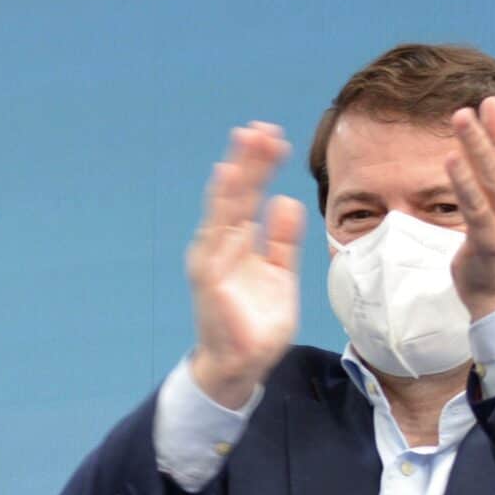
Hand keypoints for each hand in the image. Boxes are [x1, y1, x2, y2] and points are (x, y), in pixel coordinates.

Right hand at [185, 123, 304, 407]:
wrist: (242, 366)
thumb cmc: (258, 324)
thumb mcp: (280, 274)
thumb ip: (282, 241)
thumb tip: (285, 201)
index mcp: (238, 244)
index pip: (249, 196)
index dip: (260, 167)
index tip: (275, 138)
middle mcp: (221, 246)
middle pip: (235, 194)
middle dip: (248, 161)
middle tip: (261, 128)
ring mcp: (212, 260)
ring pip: (224, 206)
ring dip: (235, 173)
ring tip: (246, 141)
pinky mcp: (209, 276)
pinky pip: (216, 234)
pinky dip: (222, 205)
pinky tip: (228, 178)